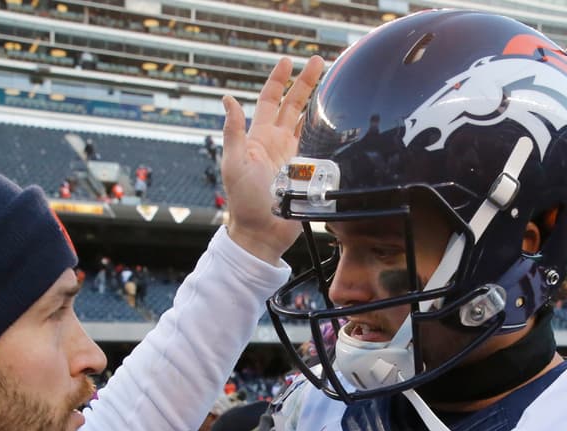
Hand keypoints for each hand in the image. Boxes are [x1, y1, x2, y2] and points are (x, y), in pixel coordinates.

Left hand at [221, 55, 324, 263]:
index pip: (270, 100)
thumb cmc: (243, 201)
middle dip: (306, 82)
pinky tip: (339, 121)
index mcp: (259, 138)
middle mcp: (278, 144)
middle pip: (294, 106)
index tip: (288, 61)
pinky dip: (329, 133)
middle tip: (320, 61)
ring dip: (320, 103)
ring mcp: (295, 158)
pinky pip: (321, 148)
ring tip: (334, 84)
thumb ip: (233, 131)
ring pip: (309, 123)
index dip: (278, 80)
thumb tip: (228, 99)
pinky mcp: (308, 173)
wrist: (261, 233)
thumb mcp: (233, 163)